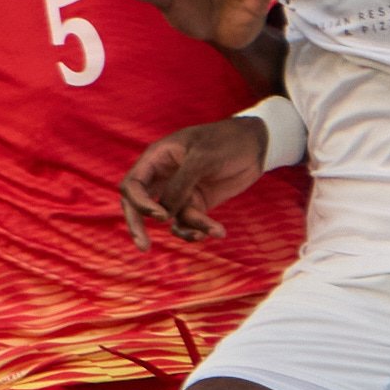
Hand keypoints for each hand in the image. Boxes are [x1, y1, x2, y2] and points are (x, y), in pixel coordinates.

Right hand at [121, 115, 267, 250]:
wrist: (256, 145)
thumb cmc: (226, 142)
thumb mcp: (202, 158)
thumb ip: (180, 184)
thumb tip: (164, 214)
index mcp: (157, 158)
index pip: (133, 185)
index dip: (139, 203)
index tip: (160, 216)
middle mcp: (164, 176)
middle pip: (139, 205)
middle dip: (139, 226)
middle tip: (144, 247)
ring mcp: (180, 191)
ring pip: (170, 219)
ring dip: (187, 230)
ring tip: (206, 233)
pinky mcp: (197, 203)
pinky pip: (190, 222)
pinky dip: (201, 229)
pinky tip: (218, 232)